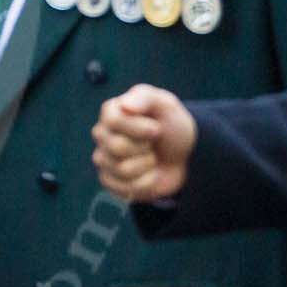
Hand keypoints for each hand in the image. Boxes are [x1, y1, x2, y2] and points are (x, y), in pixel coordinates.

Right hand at [92, 84, 196, 202]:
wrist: (185, 154)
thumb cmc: (173, 125)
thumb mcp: (166, 104)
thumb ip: (145, 98)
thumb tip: (124, 105)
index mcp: (111, 112)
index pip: (113, 121)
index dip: (139, 128)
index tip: (157, 128)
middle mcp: (102, 134)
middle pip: (116, 147)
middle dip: (145, 148)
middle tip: (153, 144)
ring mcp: (104, 159)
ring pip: (122, 169)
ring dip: (148, 166)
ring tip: (152, 158)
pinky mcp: (110, 181)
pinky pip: (125, 188)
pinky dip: (146, 184)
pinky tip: (149, 174)